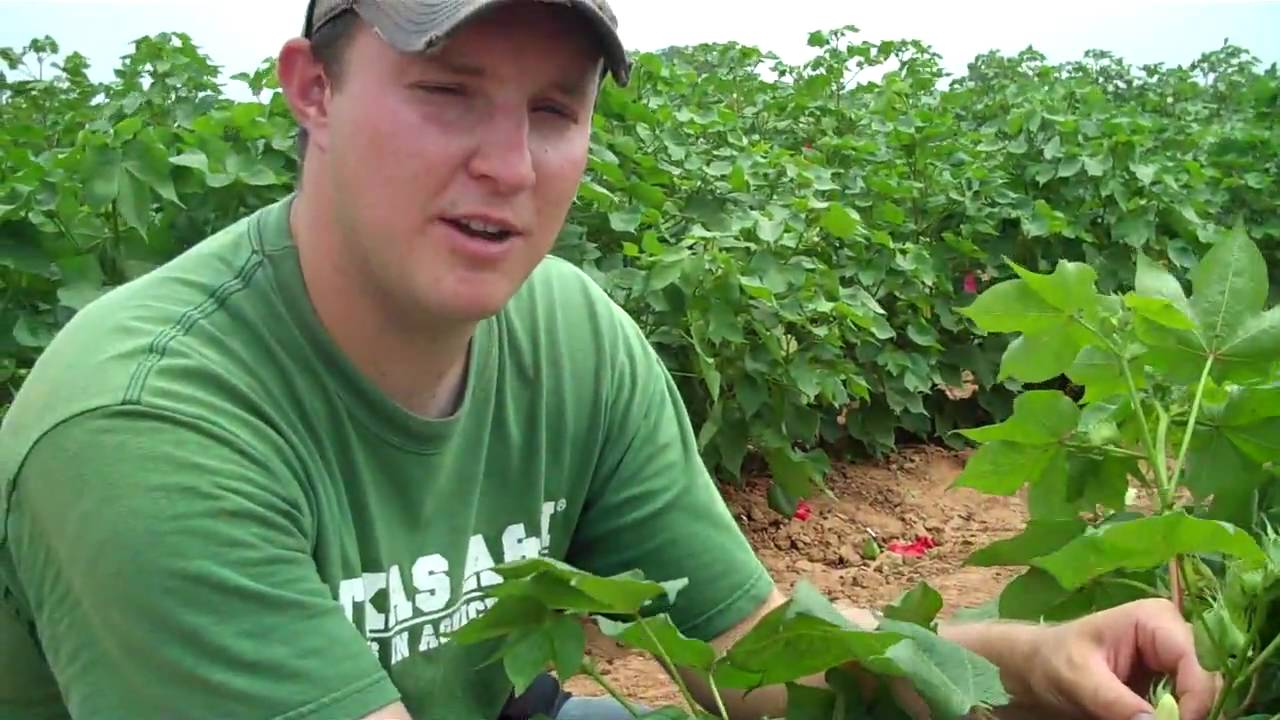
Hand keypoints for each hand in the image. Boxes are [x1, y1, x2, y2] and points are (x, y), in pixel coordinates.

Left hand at [1024, 598, 1220, 719]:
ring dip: (1185, 714)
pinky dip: (1177, 717)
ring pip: (1201, 695)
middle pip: (1206, 679)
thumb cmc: (1052, 660)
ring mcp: (1173, 659)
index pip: (1195, 662)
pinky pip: (1187, 705)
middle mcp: (1173, 635)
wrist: (1037, 665)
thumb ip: (1116, 702)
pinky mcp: (1168, 681)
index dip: (1195, 698)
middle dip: (1194, 710)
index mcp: (1154, 619)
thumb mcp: (1078, 679)